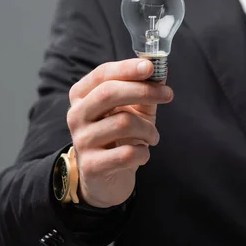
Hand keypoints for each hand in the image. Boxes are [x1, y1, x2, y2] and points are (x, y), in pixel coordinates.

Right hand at [66, 58, 172, 207]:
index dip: (127, 68)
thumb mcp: (133, 110)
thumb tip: (160, 70)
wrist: (105, 178)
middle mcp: (76, 115)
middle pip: (108, 93)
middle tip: (168, 94)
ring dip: (148, 129)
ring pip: (123, 123)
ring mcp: (81, 140)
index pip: (102, 74)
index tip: (150, 67)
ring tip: (153, 136)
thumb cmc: (120, 136)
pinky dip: (143, 152)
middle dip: (143, 91)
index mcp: (81, 96)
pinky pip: (127, 153)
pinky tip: (141, 154)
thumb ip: (143, 90)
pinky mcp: (92, 165)